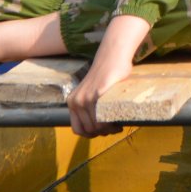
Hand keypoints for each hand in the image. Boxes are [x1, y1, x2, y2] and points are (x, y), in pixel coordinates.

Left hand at [68, 15, 149, 136]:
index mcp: (72, 102)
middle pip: (89, 130)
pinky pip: (102, 118)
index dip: (90, 135)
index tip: (103, 132)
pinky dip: (111, 124)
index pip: (77, 130)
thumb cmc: (106, 76)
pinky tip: (118, 121)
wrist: (112, 57)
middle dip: (102, 133)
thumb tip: (97, 129)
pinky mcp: (97, 94)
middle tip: (115, 128)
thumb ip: (89, 108)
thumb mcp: (91, 93)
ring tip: (118, 125)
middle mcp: (76, 101)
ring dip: (109, 130)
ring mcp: (85, 98)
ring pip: (96, 127)